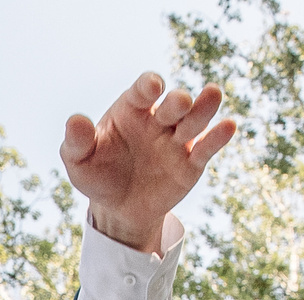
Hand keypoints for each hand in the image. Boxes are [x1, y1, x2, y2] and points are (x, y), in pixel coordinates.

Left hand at [61, 74, 235, 255]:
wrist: (118, 209)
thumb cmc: (97, 175)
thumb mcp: (79, 162)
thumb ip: (77, 142)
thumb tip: (75, 121)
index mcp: (132, 109)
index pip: (143, 91)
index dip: (149, 86)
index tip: (153, 87)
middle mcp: (159, 119)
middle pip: (173, 104)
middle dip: (178, 102)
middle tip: (180, 104)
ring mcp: (177, 140)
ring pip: (194, 120)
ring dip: (203, 109)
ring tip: (213, 94)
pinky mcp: (191, 163)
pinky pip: (205, 148)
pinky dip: (217, 137)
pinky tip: (228, 127)